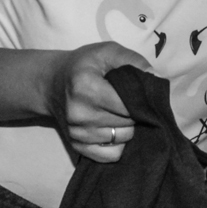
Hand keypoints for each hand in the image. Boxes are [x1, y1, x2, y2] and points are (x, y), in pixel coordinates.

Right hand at [43, 42, 151, 163]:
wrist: (51, 83)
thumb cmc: (83, 65)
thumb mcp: (107, 51)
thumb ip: (133, 60)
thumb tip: (155, 79)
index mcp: (86, 88)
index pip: (128, 104)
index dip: (142, 99)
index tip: (141, 92)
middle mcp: (79, 114)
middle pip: (128, 122)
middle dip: (135, 112)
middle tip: (128, 100)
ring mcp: (77, 133)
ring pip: (123, 138)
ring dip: (128, 127)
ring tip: (119, 112)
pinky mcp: (77, 147)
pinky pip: (112, 155)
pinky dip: (119, 144)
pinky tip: (113, 128)